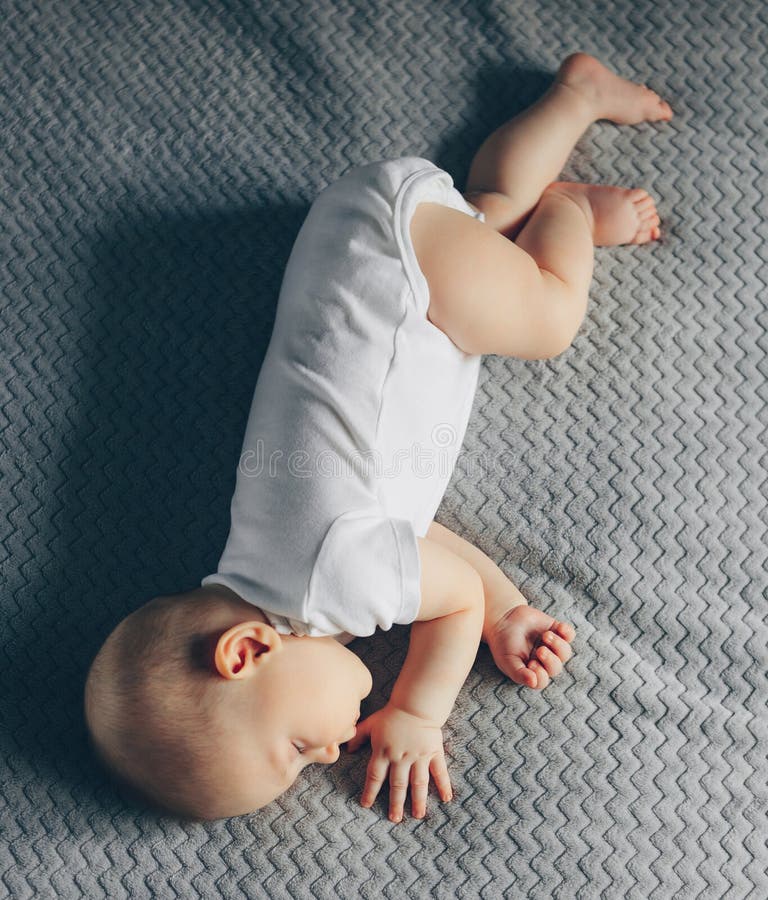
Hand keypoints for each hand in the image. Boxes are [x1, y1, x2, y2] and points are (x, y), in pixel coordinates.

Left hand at [345, 703, 452, 821]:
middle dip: (395, 803)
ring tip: (418, 815)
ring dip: (418, 800)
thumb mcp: (371, 723)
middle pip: (397, 784)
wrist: (416, 703)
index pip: (374, 776)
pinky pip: (439, 771)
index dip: (369, 791)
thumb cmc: (392, 713)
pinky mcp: (433, 752)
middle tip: (394, 819)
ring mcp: (418, 756)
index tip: (366, 805)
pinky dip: (443, 785)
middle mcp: (401, 757)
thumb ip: (358, 736)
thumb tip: (346, 750)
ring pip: (418, 782)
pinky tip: (446, 798)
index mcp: (384, 751)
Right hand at [488, 604, 574, 689]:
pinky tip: (559, 628)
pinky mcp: (556, 630)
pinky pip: (569, 634)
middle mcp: (544, 661)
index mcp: (531, 671)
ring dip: (559, 646)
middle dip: (550, 660)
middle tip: (540, 650)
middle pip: (555, 667)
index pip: (542, 680)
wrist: (503, 618)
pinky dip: (567, 632)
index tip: (531, 664)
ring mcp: (551, 646)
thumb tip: (533, 683)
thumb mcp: (507, 660)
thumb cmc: (503, 643)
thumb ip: (519, 673)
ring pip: (565, 652)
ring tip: (546, 636)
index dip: (541, 675)